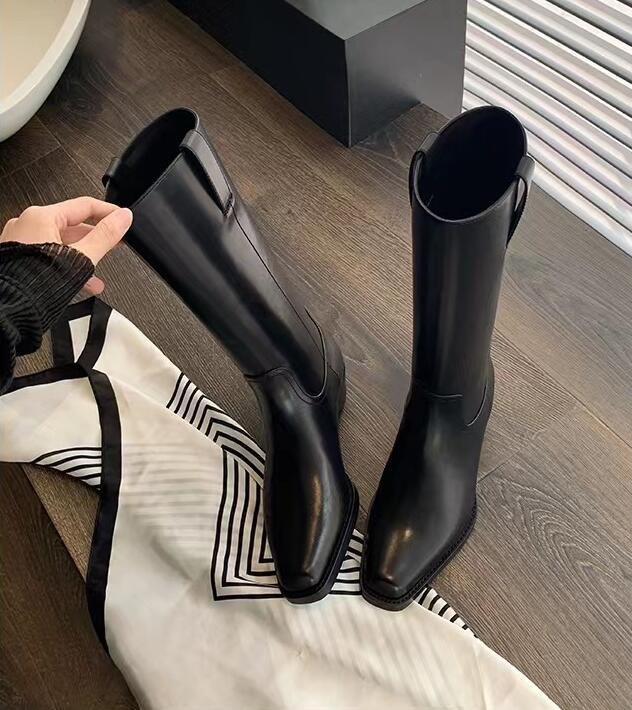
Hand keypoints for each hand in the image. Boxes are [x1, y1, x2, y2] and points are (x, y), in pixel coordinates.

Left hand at [0, 197, 132, 294]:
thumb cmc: (36, 283)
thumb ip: (105, 236)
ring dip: (83, 256)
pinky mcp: (18, 259)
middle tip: (114, 243)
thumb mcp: (82, 257)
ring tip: (98, 270)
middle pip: (72, 225)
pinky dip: (66, 264)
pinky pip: (48, 255)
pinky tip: (79, 280)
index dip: (108, 212)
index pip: (84, 206)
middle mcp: (26, 225)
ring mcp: (20, 242)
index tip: (122, 218)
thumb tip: (123, 219)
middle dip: (96, 238)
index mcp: (41, 217)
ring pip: (61, 243)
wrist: (12, 309)